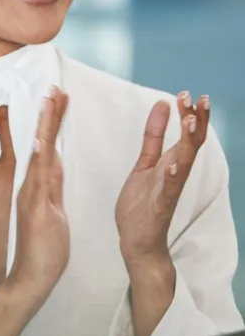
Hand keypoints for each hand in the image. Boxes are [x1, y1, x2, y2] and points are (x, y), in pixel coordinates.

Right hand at [5, 88, 70, 303]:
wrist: (32, 278)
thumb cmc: (44, 250)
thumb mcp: (53, 211)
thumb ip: (52, 186)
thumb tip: (54, 163)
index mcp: (40, 187)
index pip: (49, 148)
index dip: (54, 122)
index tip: (59, 98)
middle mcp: (32, 187)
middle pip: (42, 144)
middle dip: (49, 115)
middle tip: (55, 87)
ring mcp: (31, 197)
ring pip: (40, 156)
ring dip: (44, 128)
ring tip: (49, 103)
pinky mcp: (34, 210)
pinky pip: (38, 180)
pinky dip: (38, 159)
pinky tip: (41, 141)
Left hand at [115, 92, 208, 271]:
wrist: (137, 241)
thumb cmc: (142, 204)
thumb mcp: (145, 164)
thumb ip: (154, 137)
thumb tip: (162, 105)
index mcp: (172, 163)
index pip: (186, 135)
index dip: (189, 114)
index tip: (188, 93)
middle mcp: (175, 174)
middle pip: (191, 144)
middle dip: (195, 121)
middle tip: (198, 98)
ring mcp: (169, 190)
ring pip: (184, 163)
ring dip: (188, 142)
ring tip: (189, 121)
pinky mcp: (160, 206)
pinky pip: (168, 190)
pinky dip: (171, 177)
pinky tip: (173, 164)